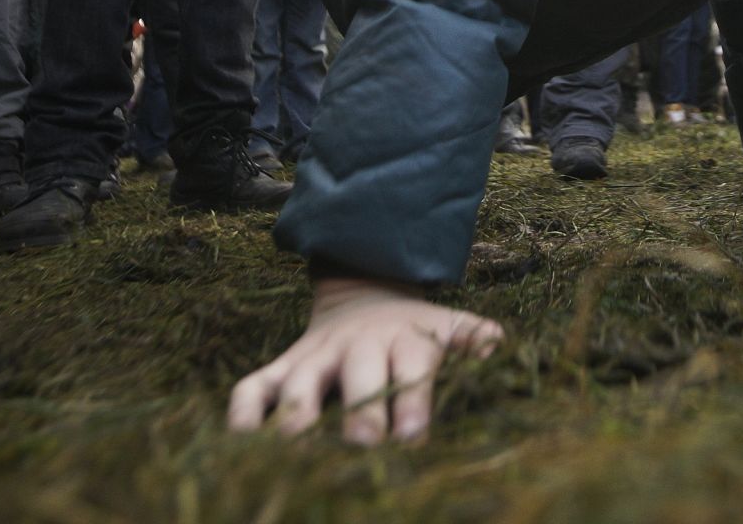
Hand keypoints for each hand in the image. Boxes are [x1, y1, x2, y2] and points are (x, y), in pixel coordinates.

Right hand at [228, 277, 503, 444]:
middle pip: (355, 378)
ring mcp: (313, 358)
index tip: (414, 435)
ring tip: (294, 451)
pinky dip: (242, 415)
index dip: (412, 400)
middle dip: (359, 412)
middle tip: (363, 447)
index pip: (411, 368)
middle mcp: (356, 347)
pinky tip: (240, 447)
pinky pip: (251, 389)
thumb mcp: (451, 326)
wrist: (364, 291)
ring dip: (296, 417)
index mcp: (404, 340)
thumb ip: (477, 339)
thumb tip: (502, 349)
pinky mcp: (280, 368)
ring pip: (298, 385)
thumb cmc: (416, 329)